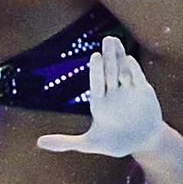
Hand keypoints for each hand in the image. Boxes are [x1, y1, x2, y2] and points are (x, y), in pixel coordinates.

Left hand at [39, 34, 172, 162]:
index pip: (96, 83)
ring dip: (120, 56)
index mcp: (99, 102)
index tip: (95, 56)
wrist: (141, 143)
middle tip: (107, 39)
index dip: (96, 70)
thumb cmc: (114, 142)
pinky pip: (139, 78)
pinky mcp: (144, 92)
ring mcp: (128, 91)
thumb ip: (65, 142)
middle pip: (110, 71)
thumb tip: (39, 143)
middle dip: (109, 56)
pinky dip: (135, 70)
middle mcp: (112, 92)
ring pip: (123, 70)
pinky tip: (130, 60)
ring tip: (115, 41)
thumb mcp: (89, 144)